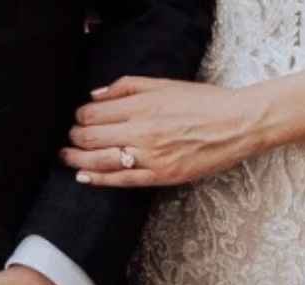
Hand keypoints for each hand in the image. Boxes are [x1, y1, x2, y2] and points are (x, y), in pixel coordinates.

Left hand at [63, 77, 268, 189]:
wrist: (236, 125)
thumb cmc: (203, 103)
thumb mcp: (163, 84)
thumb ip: (127, 86)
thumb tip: (95, 94)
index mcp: (141, 105)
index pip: (93, 112)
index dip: (80, 117)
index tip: (78, 120)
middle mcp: (141, 130)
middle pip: (92, 137)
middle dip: (74, 138)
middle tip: (69, 140)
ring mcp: (150, 155)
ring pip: (101, 160)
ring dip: (78, 160)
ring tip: (68, 159)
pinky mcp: (161, 175)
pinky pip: (123, 180)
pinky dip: (100, 179)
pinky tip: (85, 177)